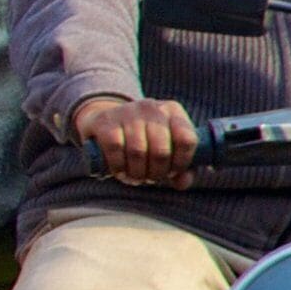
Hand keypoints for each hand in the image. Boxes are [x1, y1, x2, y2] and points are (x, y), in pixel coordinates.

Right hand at [75, 95, 198, 187]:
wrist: (103, 124)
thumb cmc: (143, 141)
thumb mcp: (165, 151)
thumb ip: (181, 170)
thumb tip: (183, 182)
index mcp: (172, 110)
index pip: (186, 140)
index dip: (181, 163)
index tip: (172, 172)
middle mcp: (151, 107)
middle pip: (161, 151)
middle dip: (156, 173)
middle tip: (150, 179)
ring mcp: (126, 111)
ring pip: (138, 151)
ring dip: (137, 173)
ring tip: (135, 177)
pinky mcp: (104, 120)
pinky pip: (115, 148)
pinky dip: (118, 166)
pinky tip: (119, 170)